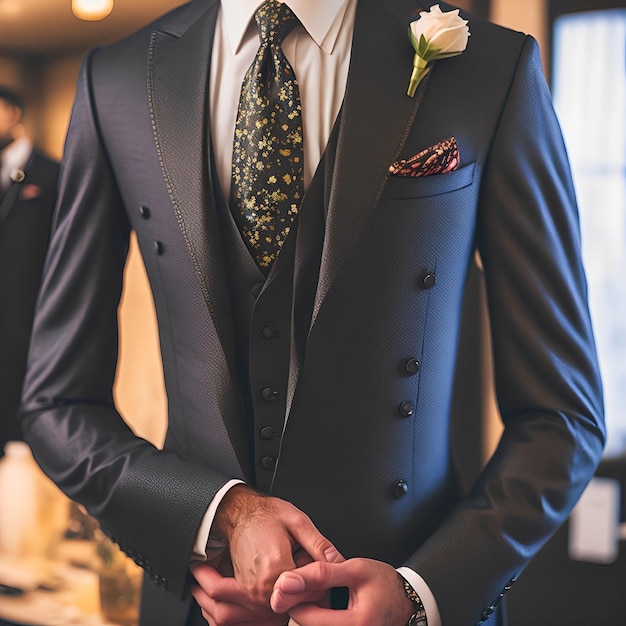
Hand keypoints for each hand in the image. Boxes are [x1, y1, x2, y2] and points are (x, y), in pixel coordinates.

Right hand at [191, 485, 342, 624]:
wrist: (238, 514)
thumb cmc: (266, 514)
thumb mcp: (297, 521)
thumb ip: (319, 545)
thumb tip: (339, 562)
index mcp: (275, 568)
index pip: (313, 589)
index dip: (321, 575)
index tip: (315, 559)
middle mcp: (261, 587)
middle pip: (301, 600)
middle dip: (308, 583)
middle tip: (301, 557)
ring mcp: (253, 595)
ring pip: (288, 604)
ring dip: (296, 588)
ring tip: (290, 562)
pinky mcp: (249, 596)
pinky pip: (275, 603)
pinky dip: (284, 591)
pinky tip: (283, 570)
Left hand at [270, 558, 415, 625]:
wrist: (408, 602)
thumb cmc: (385, 584)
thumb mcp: (355, 569)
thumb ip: (321, 574)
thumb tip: (287, 581)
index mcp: (356, 624)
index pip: (305, 617)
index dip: (294, 597)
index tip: (292, 582)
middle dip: (300, 605)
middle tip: (301, 587)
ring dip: (309, 612)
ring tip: (315, 594)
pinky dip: (319, 618)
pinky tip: (323, 606)